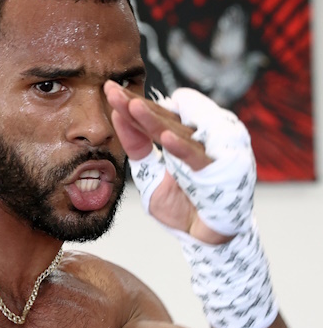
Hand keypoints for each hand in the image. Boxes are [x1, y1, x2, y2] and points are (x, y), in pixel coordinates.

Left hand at [104, 80, 235, 244]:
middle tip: (111, 90)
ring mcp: (210, 152)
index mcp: (183, 135)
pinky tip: (165, 138)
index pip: (155, 116)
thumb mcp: (149, 173)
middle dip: (135, 105)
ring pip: (177, 133)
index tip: (109, 90)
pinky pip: (197, 159)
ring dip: (153, 120)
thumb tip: (119, 117)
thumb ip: (137, 147)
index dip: (132, 104)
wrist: (204, 237)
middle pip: (164, 118)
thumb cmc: (181, 203)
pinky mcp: (218, 172)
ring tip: (131, 106)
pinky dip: (181, 149)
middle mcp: (199, 137)